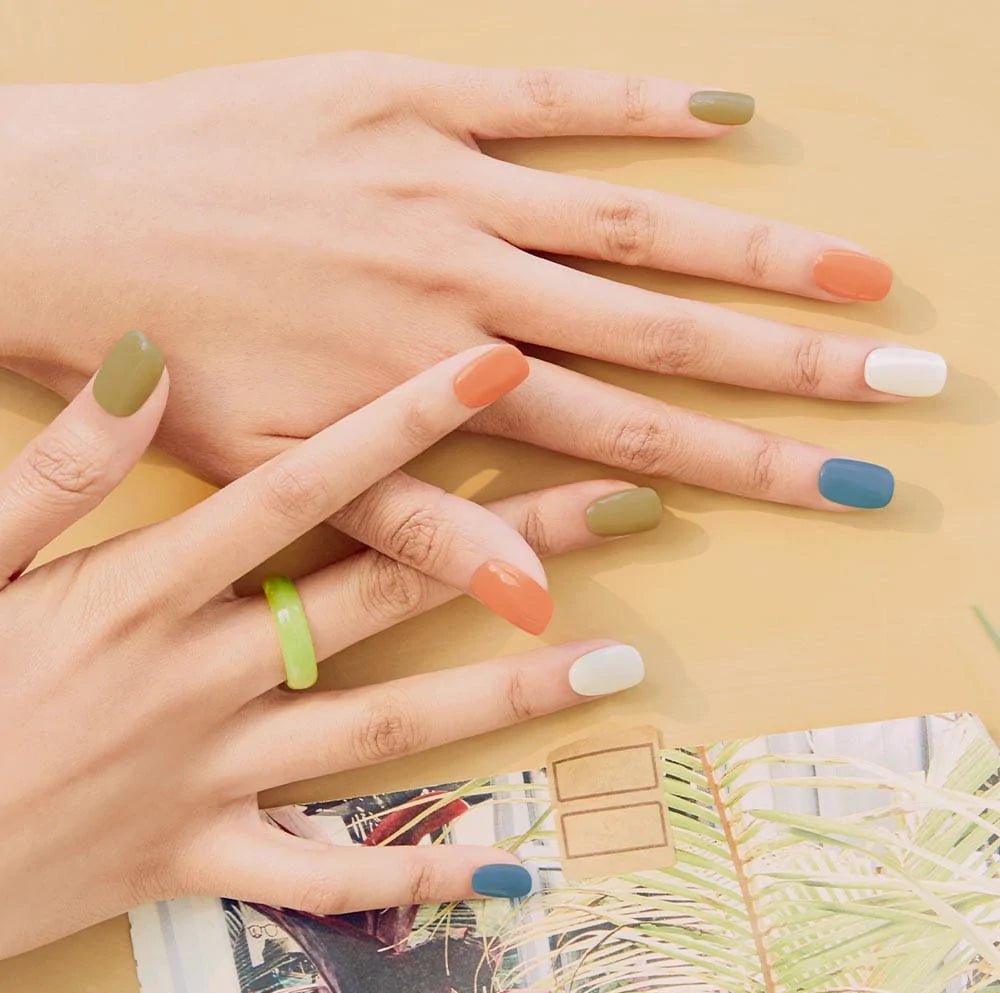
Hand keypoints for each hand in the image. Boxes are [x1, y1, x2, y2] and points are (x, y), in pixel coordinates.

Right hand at [0, 338, 646, 958]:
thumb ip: (59, 469)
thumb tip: (143, 367)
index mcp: (149, 588)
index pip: (306, 484)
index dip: (405, 421)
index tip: (500, 367)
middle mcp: (203, 674)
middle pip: (385, 591)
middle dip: (512, 544)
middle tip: (621, 505)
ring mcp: (213, 775)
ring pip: (386, 729)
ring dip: (505, 696)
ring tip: (611, 665)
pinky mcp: (201, 858)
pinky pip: (326, 875)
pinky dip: (416, 877)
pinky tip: (509, 867)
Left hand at [1, 53, 941, 520]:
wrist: (68, 227)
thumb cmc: (177, 361)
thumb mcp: (291, 477)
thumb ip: (427, 527)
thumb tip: (549, 602)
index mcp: (444, 381)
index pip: (631, 432)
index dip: (745, 463)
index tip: (841, 479)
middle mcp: (466, 281)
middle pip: (663, 326)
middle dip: (791, 360)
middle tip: (902, 374)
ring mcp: (441, 181)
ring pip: (628, 216)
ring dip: (752, 244)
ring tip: (856, 269)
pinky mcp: (403, 99)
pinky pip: (543, 95)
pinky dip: (636, 103)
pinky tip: (726, 112)